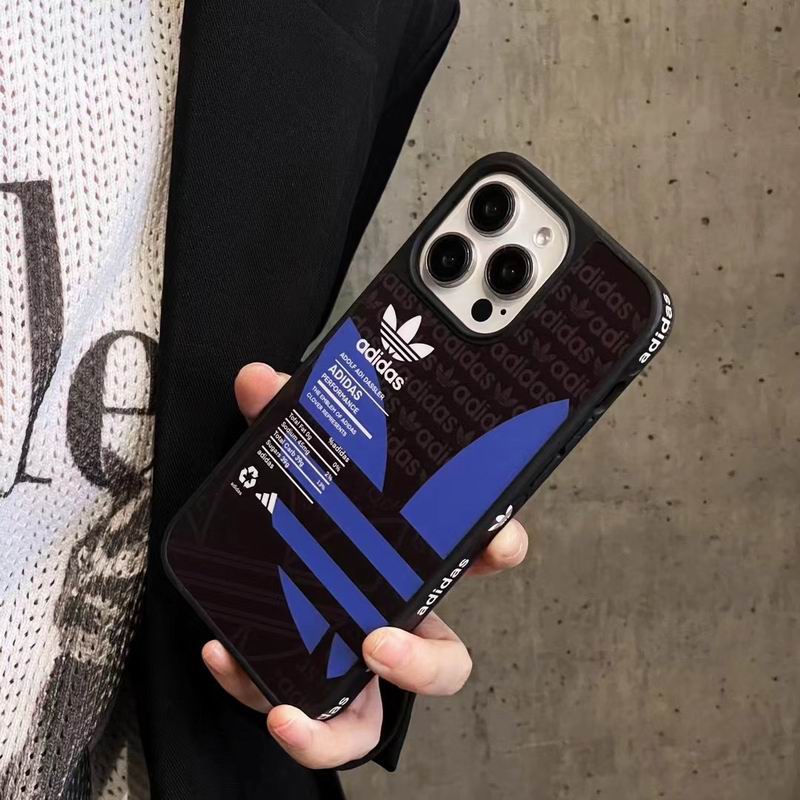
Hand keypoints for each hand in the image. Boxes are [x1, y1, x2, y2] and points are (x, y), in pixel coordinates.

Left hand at [201, 362, 529, 768]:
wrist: (264, 571)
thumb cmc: (312, 521)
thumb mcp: (300, 468)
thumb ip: (283, 424)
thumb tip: (257, 380)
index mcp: (411, 563)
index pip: (477, 556)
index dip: (498, 546)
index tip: (493, 535)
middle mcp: (396, 620)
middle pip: (445, 660)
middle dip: (424, 660)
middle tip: (379, 641)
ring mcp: (355, 667)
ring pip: (376, 718)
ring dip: (340, 724)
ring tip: (293, 705)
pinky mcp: (314, 692)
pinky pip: (301, 716)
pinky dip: (259, 693)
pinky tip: (224, 654)